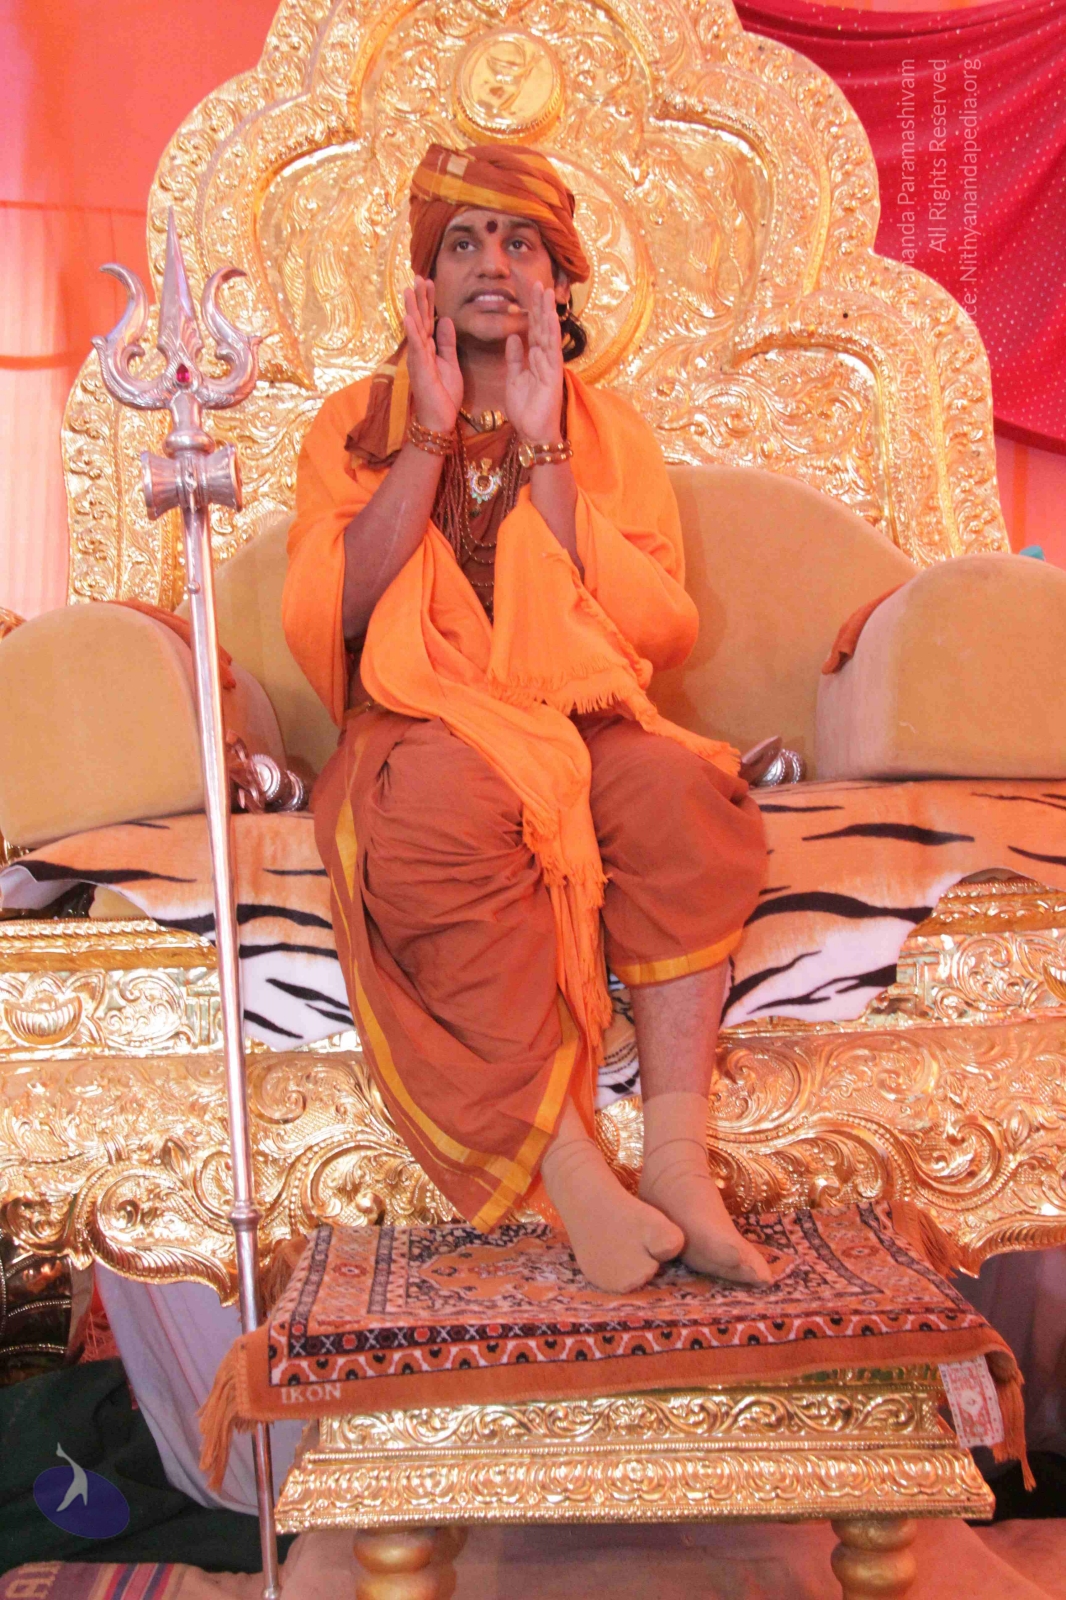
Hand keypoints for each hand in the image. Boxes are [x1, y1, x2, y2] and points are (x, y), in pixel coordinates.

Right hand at [403, 277, 461, 434]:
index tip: (430, 282)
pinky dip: (412, 332)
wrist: (440, 419)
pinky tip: (409, 317)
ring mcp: (418, 359)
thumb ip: (447, 343)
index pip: (428, 319)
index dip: (429, 301)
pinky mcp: (420, 369)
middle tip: (418, 276)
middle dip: (419, 298)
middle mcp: (420, 351)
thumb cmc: (444, 395)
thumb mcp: (451, 364)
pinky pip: (416, 347)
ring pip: (415, 329)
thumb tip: (446, 320)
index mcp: (429, 349)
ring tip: (409, 290)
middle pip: (420, 319)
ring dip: (412, 309)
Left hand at [505, 282, 564, 444]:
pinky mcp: (553, 374)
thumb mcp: (514, 379)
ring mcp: (551, 365)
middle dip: (539, 304)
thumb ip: (514, 358)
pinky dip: (551, 332)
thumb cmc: (526, 410)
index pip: (534, 328)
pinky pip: (552, 350)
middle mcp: (545, 358)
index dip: (531, 309)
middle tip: (536, 281)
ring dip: (546, 312)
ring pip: (548, 333)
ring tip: (545, 291)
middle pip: (542, 325)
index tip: (527, 290)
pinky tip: (550, 317)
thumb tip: (514, 338)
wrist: (533, 432)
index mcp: (536, 358)